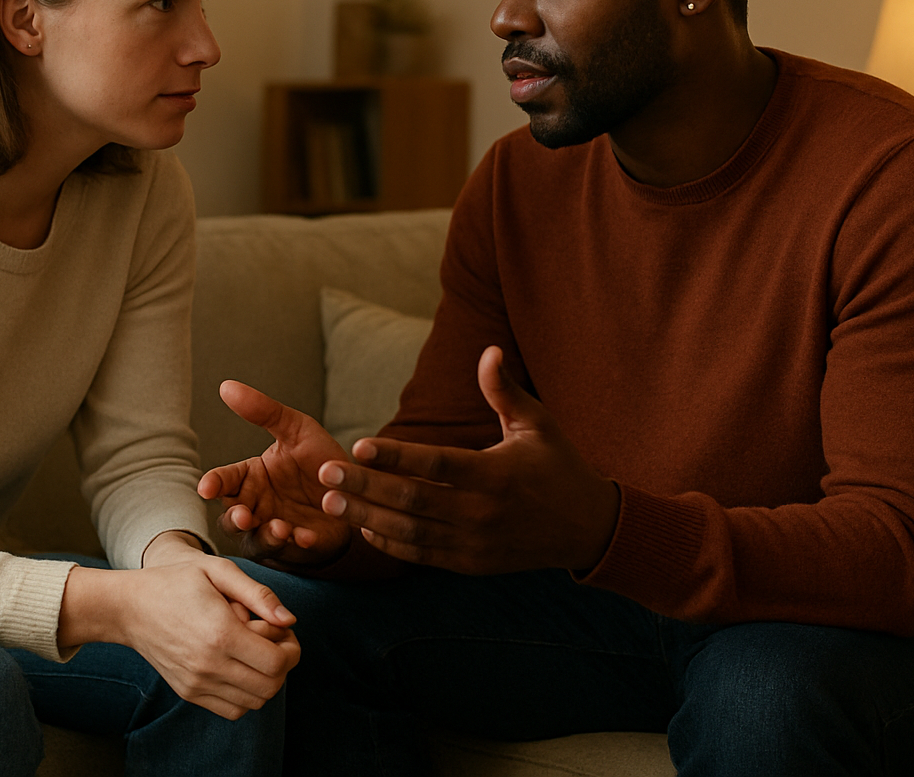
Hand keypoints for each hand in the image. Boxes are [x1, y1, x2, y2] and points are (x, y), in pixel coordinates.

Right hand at [60, 551, 299, 719]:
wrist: (128, 607)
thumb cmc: (175, 581)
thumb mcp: (218, 570)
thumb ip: (258, 594)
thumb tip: (290, 621)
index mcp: (220, 633)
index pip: (277, 663)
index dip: (291, 649)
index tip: (284, 632)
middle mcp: (209, 665)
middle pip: (270, 686)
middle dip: (283, 665)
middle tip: (273, 641)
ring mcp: (197, 684)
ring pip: (254, 702)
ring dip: (265, 680)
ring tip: (254, 653)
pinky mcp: (188, 693)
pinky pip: (232, 710)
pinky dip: (245, 694)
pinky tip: (239, 667)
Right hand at [198, 380, 355, 567]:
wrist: (356, 489)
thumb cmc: (318, 459)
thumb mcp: (296, 429)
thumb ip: (264, 411)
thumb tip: (226, 385)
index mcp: (251, 477)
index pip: (224, 481)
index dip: (213, 484)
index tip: (206, 487)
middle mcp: (256, 506)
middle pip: (232, 517)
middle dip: (235, 518)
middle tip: (244, 515)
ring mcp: (274, 529)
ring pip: (256, 540)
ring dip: (265, 536)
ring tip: (279, 528)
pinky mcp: (297, 547)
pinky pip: (291, 551)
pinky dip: (297, 545)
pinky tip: (306, 536)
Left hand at [317, 345, 619, 574]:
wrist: (588, 528)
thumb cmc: (558, 466)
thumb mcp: (537, 423)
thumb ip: (504, 390)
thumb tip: (488, 349)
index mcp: (496, 474)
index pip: (436, 464)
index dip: (396, 456)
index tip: (359, 445)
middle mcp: (482, 512)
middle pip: (412, 501)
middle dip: (365, 488)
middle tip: (325, 475)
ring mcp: (475, 543)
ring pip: (410, 533)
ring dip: (367, 519)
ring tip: (330, 504)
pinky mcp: (471, 564)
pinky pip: (422, 556)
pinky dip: (390, 545)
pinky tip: (364, 528)